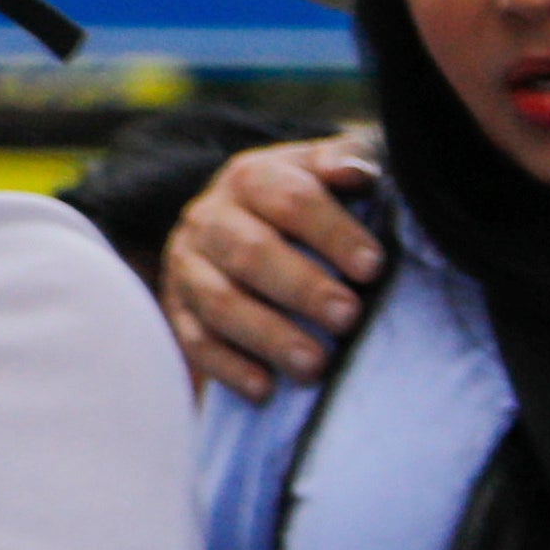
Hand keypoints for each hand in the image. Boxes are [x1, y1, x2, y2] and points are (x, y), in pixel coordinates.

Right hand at [169, 137, 388, 403]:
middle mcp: (210, 217)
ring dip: (268, 336)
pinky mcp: (176, 308)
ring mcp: (187, 264)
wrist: (253, 214)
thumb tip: (357, 172)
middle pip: (251, 253)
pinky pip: (194, 342)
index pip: (291, 200)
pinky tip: (266, 389)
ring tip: (316, 365)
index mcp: (252, 177)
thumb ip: (350, 161)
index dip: (333, 233)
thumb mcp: (332, 167)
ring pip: (219, 302)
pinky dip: (229, 368)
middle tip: (348, 317)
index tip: (373, 267)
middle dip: (302, 288)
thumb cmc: (314, 195)